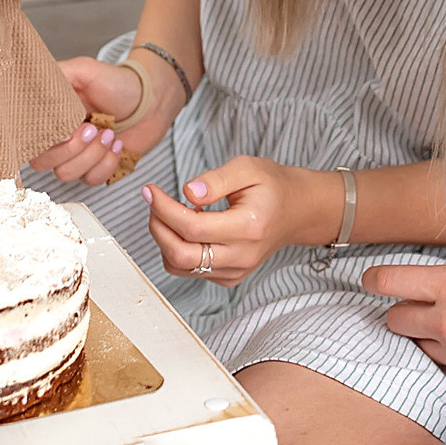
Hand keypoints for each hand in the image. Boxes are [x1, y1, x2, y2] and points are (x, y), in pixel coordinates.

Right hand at [29, 57, 157, 184]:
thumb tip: (31, 87)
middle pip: (43, 164)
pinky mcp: (95, 168)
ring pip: (67, 174)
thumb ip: (55, 75)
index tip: (67, 131)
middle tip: (93, 128)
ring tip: (109, 133)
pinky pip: (91, 180)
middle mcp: (58, 139)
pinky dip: (107, 163)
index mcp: (49, 117)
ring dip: (92, 154)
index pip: (29, 140)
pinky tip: (117, 144)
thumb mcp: (84, 69)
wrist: (151, 100)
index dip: (46, 141)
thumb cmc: (118, 83)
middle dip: (72, 148)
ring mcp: (76, 156)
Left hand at [142, 156, 337, 287]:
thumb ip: (216, 179)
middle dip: (157, 227)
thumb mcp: (247, 168)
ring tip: (170, 211)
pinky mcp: (228, 278)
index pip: (192, 228)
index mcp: (249, 227)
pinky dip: (176, 249)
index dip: (164, 209)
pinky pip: (189, 271)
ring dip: (163, 238)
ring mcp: (236, 271)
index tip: (149, 190)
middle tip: (153, 201)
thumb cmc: (271, 185)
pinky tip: (186, 227)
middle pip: (181, 255)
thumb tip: (188, 192)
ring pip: (180, 267)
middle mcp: (242, 256)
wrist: (295, 211)